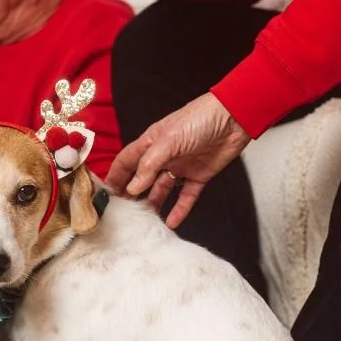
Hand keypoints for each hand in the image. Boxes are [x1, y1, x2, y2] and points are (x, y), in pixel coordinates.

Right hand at [105, 93, 250, 227]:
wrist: (234, 118)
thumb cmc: (200, 118)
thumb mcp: (169, 140)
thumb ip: (150, 164)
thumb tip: (133, 187)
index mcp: (151, 143)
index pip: (126, 162)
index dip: (115, 177)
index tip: (105, 195)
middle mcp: (163, 156)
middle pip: (141, 179)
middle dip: (131, 195)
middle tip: (122, 213)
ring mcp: (180, 167)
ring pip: (162, 190)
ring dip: (154, 204)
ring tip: (145, 221)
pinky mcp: (198, 176)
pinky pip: (186, 196)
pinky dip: (180, 210)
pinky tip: (173, 222)